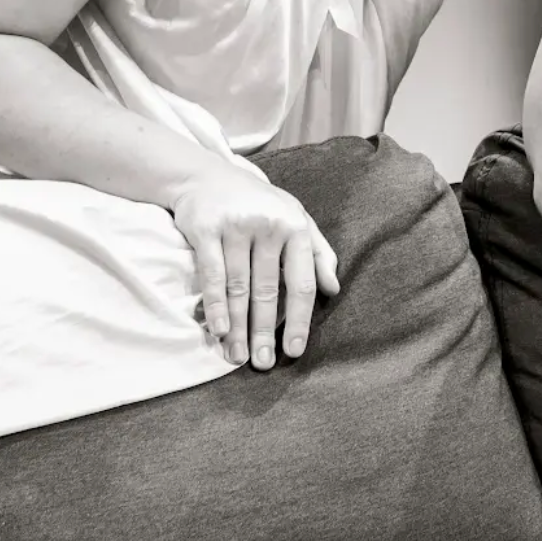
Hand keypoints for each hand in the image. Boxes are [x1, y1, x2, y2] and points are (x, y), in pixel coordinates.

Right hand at [170, 166, 340, 370]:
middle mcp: (269, 226)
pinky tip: (219, 330)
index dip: (300, 319)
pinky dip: (215, 305)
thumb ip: (318, 253)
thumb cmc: (260, 204)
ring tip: (238, 357)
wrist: (209, 176)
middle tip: (262, 364)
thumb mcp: (296, 219)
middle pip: (268, 291)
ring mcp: (237, 227)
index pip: (302, 282)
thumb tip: (335, 289)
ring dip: (238, 326)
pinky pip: (212, 274)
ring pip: (239, 287)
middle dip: (265, 331)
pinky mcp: (206, 229)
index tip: (294, 351)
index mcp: (296, 227)